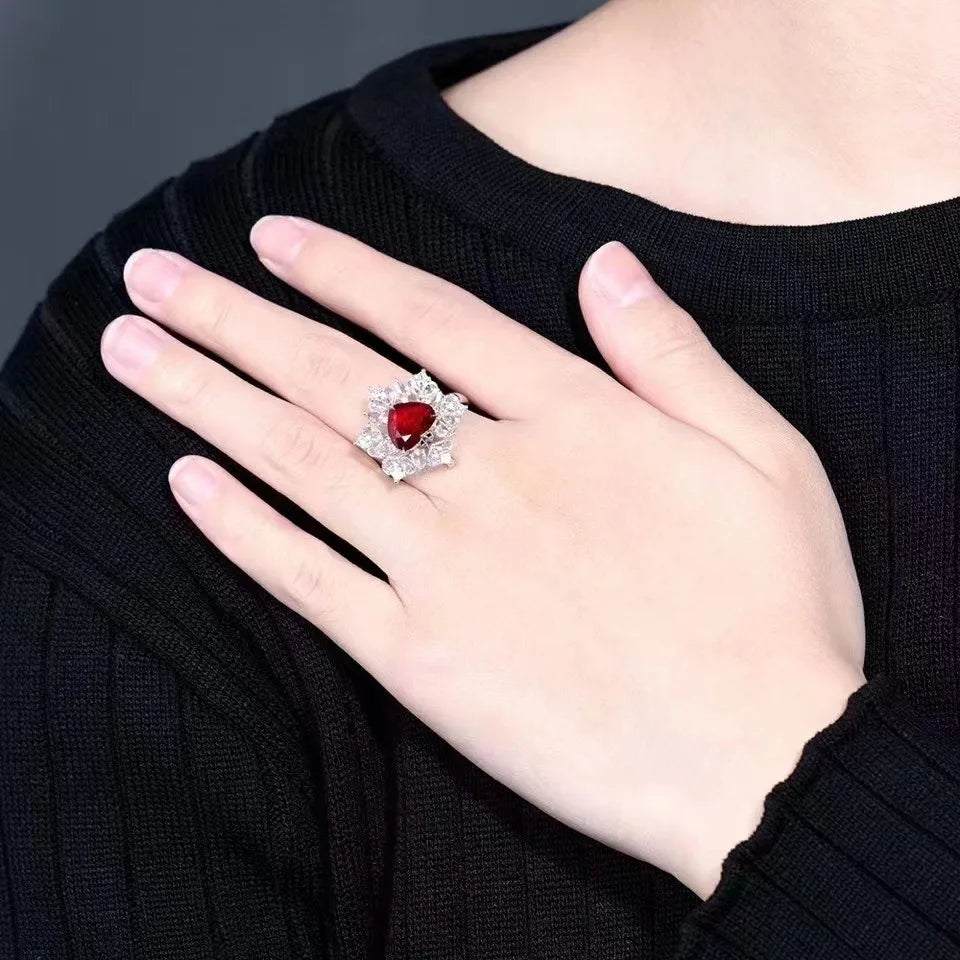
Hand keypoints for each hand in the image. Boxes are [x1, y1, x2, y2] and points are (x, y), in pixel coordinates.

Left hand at [100, 218, 865, 897]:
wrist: (760, 762)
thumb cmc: (776, 609)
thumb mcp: (763, 453)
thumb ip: (670, 353)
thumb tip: (606, 262)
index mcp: (575, 422)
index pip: (431, 319)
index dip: (343, 270)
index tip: (270, 238)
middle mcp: (493, 480)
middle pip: (338, 380)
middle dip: (235, 320)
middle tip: (152, 282)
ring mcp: (445, 570)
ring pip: (300, 465)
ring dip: (207, 401)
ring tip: (133, 354)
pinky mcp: (419, 660)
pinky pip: (309, 584)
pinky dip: (242, 531)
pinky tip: (185, 482)